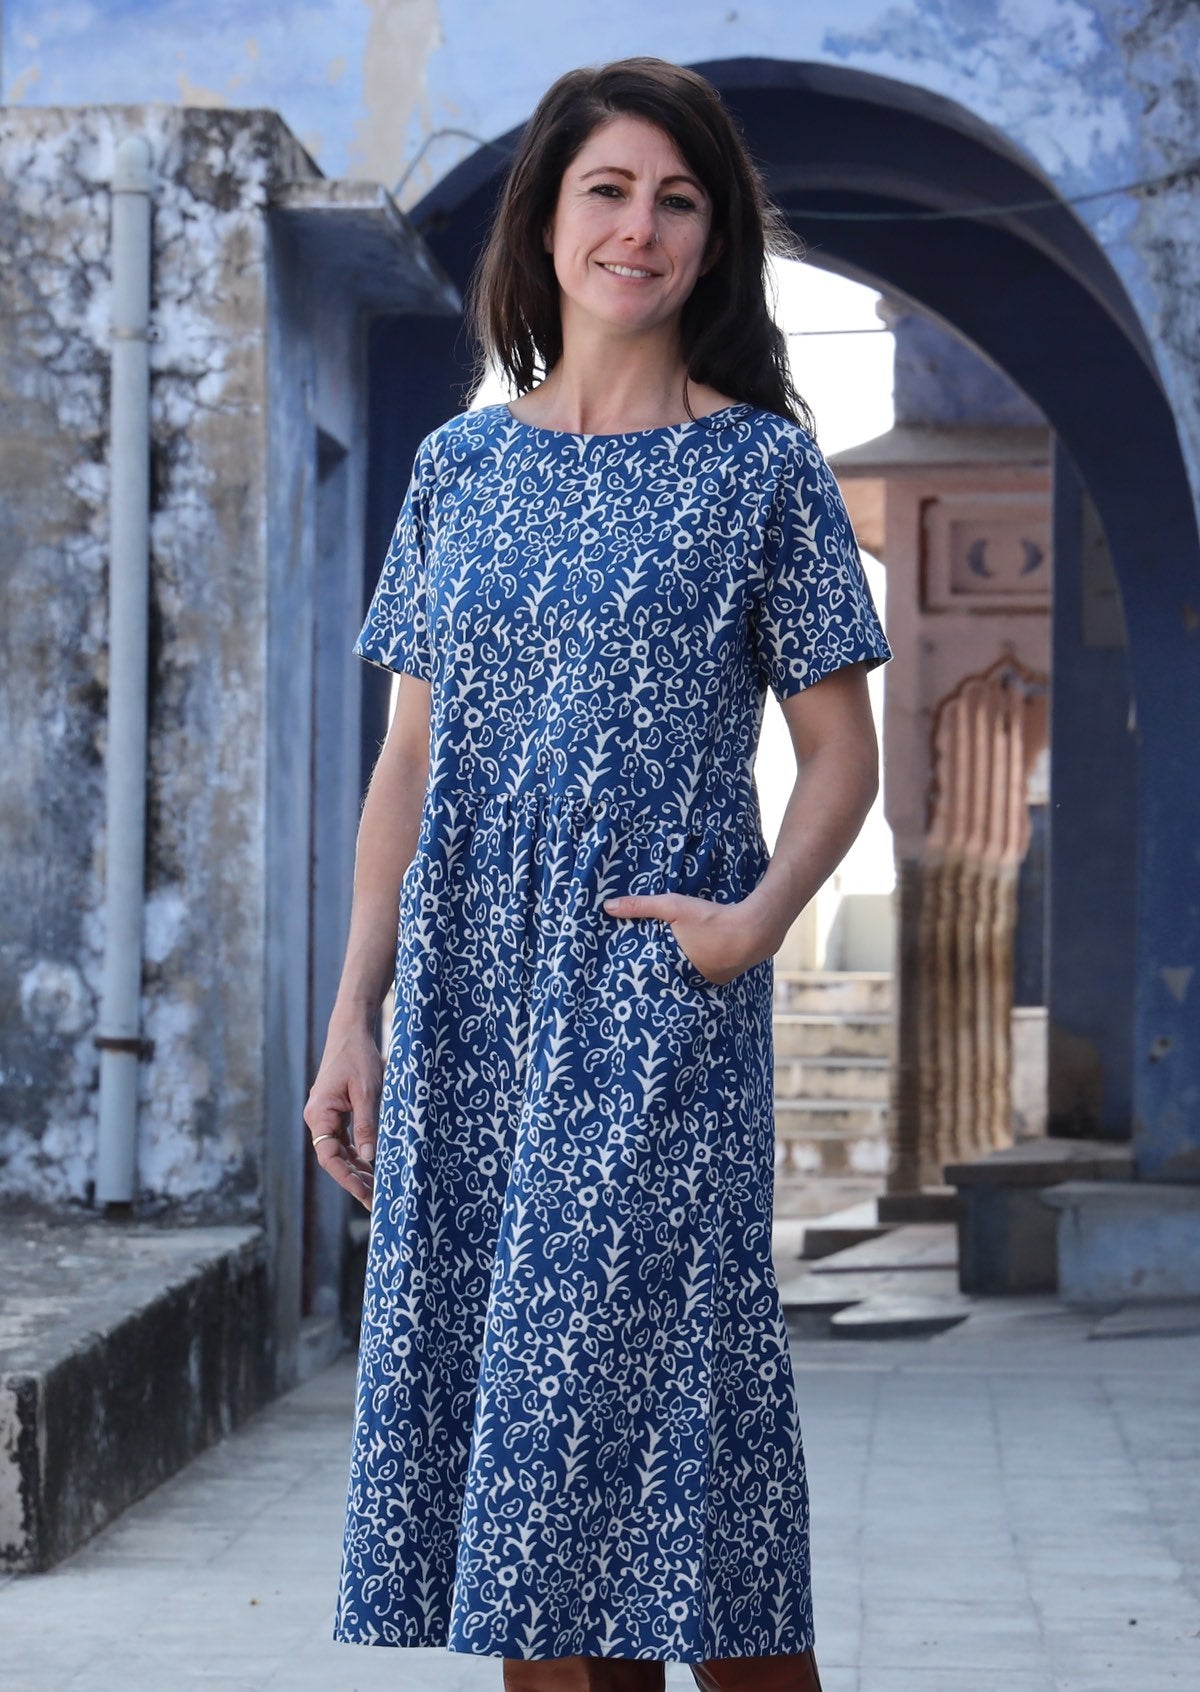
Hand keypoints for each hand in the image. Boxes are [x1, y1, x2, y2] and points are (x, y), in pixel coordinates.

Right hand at [303, 1024, 382, 1211]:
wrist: (351, 1031)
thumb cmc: (358, 1057)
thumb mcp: (368, 1091)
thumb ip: (367, 1124)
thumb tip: (371, 1157)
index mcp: (320, 1115)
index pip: (329, 1157)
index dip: (346, 1178)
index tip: (365, 1194)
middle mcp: (319, 1119)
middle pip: (334, 1158)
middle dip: (354, 1180)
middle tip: (376, 1201)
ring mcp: (326, 1116)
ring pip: (340, 1151)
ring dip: (357, 1169)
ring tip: (378, 1189)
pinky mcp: (336, 1112)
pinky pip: (345, 1140)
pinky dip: (359, 1153)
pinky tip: (373, 1167)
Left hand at [602, 890, 762, 985]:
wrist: (755, 928)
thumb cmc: (711, 918)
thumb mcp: (673, 907)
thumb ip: (641, 906)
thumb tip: (606, 906)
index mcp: (674, 969)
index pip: (648, 976)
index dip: (638, 974)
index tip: (622, 975)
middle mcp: (691, 982)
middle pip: (668, 979)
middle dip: (657, 975)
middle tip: (640, 972)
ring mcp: (710, 982)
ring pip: (686, 978)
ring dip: (679, 973)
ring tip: (666, 966)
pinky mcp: (724, 979)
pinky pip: (704, 976)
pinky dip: (697, 970)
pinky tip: (696, 961)